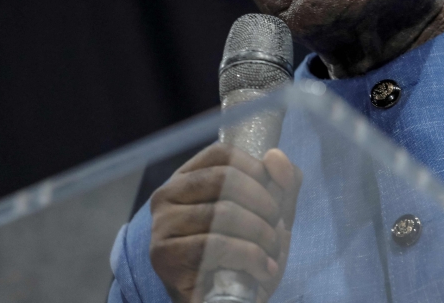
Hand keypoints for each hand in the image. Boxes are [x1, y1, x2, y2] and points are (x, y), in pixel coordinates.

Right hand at [149, 144, 302, 302]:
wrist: (226, 302)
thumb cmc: (243, 254)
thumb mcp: (269, 214)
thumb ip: (281, 182)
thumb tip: (275, 157)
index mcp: (187, 178)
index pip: (222, 155)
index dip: (256, 170)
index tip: (273, 197)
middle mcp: (167, 196)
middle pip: (225, 180)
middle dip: (263, 205)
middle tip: (277, 228)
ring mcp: (162, 225)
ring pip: (222, 213)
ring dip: (261, 234)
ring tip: (271, 253)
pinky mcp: (165, 256)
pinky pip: (216, 245)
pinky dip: (250, 256)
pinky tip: (262, 269)